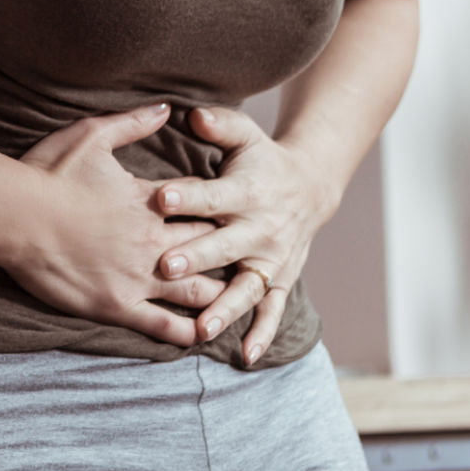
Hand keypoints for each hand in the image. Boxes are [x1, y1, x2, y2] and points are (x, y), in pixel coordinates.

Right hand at [6, 102, 225, 348]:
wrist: (13, 214)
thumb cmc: (47, 173)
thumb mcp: (90, 135)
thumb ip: (132, 123)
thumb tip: (166, 108)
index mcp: (149, 201)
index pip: (199, 207)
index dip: (215, 210)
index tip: (229, 211)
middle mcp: (153, 241)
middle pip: (207, 248)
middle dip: (225, 252)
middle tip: (240, 256)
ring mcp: (139, 277)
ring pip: (197, 290)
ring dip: (218, 294)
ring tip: (233, 299)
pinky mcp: (119, 305)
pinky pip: (165, 325)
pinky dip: (188, 332)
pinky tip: (201, 335)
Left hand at [150, 105, 342, 365]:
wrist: (309, 186)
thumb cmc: (260, 158)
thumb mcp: (245, 135)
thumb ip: (219, 125)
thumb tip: (192, 114)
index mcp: (246, 191)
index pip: (212, 195)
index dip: (187, 196)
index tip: (160, 198)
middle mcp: (260, 229)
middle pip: (224, 245)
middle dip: (196, 256)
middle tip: (165, 267)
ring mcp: (271, 259)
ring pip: (246, 287)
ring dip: (225, 308)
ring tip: (202, 327)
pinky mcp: (279, 279)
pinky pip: (271, 310)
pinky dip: (261, 334)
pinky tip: (245, 356)